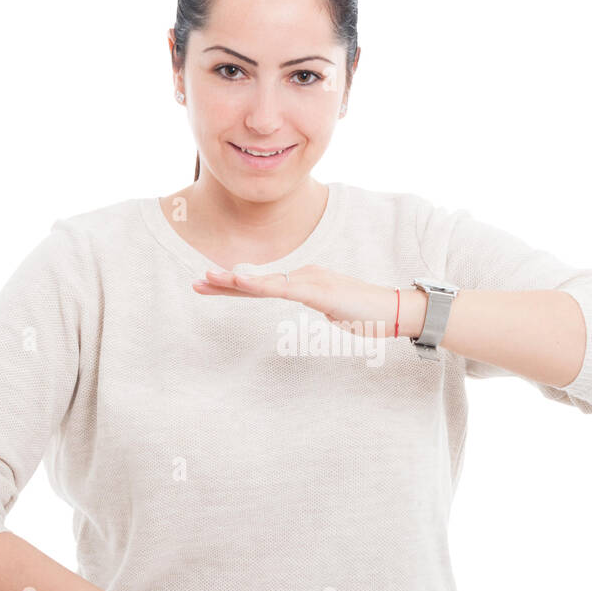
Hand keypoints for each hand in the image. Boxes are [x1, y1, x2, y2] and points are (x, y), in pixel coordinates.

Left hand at [193, 265, 425, 339]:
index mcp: (305, 282)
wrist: (396, 310)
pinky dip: (259, 285)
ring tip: (207, 279)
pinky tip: (240, 282)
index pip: (263, 286)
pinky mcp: (317, 290)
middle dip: (224, 282)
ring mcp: (310, 280)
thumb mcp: (335, 313)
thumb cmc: (368, 315)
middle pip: (257, 281)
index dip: (235, 287)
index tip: (209, 287)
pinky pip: (282, 289)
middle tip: (195, 282)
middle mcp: (304, 275)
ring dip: (234, 281)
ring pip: (264, 282)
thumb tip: (314, 309)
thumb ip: (319, 308)